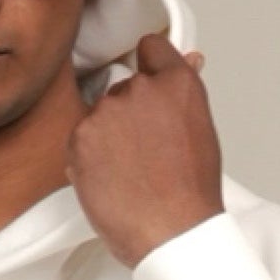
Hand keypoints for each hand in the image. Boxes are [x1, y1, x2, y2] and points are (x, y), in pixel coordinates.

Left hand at [64, 29, 223, 268]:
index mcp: (176, 83)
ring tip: (130, 170)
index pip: (152, 47)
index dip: (151, 66)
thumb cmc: (191, 192)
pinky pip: (81, 139)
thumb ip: (184, 91)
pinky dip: (90, 156)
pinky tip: (112, 179)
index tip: (150, 84)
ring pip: (101, 115)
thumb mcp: (200, 130)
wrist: (171, 232)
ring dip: (108, 135)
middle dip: (130, 112)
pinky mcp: (79, 138)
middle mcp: (139, 89)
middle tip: (146, 150)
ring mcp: (106, 112)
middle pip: (125, 88)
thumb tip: (189, 58)